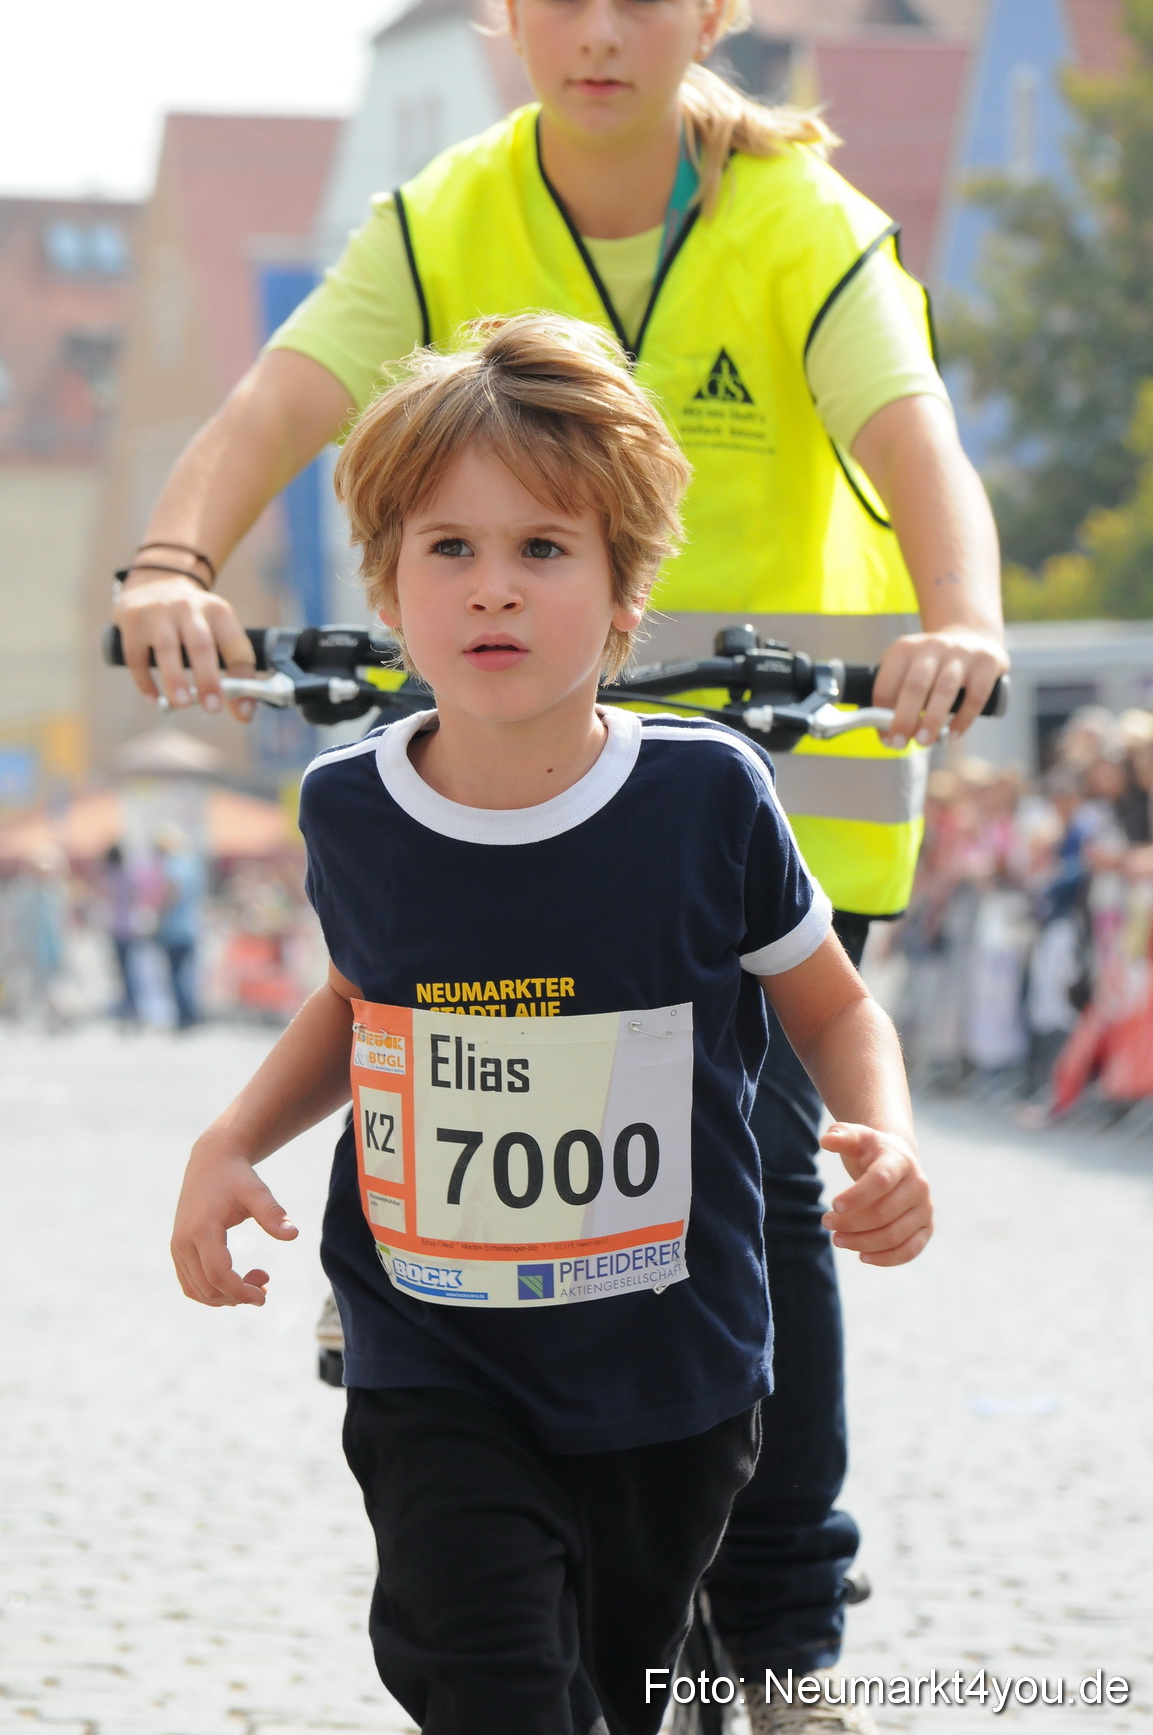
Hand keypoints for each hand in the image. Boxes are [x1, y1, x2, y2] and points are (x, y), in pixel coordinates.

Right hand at [114, 573, 257, 721]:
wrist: (155, 583)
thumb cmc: (194, 621)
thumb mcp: (217, 629)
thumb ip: (232, 668)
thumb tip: (243, 713)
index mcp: (218, 611)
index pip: (236, 645)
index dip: (242, 678)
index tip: (243, 710)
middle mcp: (189, 608)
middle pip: (201, 644)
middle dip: (208, 679)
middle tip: (212, 708)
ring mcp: (158, 612)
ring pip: (167, 648)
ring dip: (175, 679)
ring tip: (181, 704)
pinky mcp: (132, 620)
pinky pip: (136, 655)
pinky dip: (144, 680)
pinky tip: (154, 698)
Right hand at [172, 1144, 298, 1305]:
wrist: (210, 1162)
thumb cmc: (236, 1178)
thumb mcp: (256, 1192)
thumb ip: (272, 1213)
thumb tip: (293, 1234)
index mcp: (201, 1229)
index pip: (218, 1274)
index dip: (241, 1291)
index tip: (264, 1296)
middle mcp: (183, 1242)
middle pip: (207, 1287)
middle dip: (238, 1295)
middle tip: (266, 1283)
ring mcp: (177, 1248)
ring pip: (196, 1290)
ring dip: (225, 1296)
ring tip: (256, 1281)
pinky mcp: (178, 1250)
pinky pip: (190, 1284)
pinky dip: (212, 1291)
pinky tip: (236, 1282)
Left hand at [820, 1123, 931, 1265]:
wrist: (898, 1161)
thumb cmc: (871, 1151)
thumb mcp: (856, 1137)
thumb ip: (842, 1136)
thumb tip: (826, 1140)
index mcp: (900, 1161)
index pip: (880, 1181)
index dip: (857, 1196)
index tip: (833, 1205)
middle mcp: (918, 1185)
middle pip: (884, 1213)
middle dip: (851, 1223)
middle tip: (827, 1223)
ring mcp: (925, 1208)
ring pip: (895, 1235)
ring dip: (863, 1243)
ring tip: (838, 1240)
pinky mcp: (927, 1228)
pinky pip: (910, 1250)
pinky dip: (886, 1259)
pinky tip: (862, 1256)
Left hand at [873, 627, 1007, 749]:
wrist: (974, 639)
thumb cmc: (934, 666)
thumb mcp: (910, 669)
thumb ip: (897, 697)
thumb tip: (889, 736)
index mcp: (905, 649)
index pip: (887, 683)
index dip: (882, 714)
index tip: (886, 738)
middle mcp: (932, 647)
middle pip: (915, 685)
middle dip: (905, 719)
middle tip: (900, 743)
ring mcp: (961, 653)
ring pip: (944, 690)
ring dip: (932, 721)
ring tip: (924, 742)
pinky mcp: (987, 662)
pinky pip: (975, 696)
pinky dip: (963, 719)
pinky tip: (953, 735)